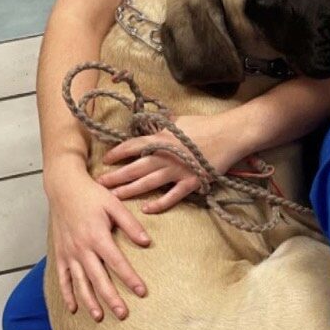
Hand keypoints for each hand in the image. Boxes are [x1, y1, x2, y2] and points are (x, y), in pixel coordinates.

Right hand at [46, 164, 150, 322]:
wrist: (64, 188)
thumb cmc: (92, 195)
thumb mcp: (114, 204)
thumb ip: (130, 224)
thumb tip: (147, 242)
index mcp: (98, 236)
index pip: (117, 263)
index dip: (130, 279)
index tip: (141, 292)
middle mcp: (82, 249)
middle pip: (98, 279)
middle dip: (111, 298)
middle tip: (123, 314)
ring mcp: (69, 253)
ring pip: (80, 283)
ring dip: (90, 302)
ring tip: (100, 317)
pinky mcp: (60, 254)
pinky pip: (62, 279)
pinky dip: (67, 294)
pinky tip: (74, 308)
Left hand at [96, 115, 245, 213]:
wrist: (231, 135)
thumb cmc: (207, 125)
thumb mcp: (181, 121)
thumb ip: (164, 126)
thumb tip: (153, 126)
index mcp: (163, 138)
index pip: (134, 145)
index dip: (118, 153)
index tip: (106, 160)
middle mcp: (166, 156)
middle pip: (135, 167)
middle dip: (116, 176)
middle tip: (99, 184)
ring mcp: (178, 171)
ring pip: (148, 183)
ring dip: (129, 190)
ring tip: (114, 197)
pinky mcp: (191, 183)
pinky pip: (171, 196)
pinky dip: (158, 204)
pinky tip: (146, 209)